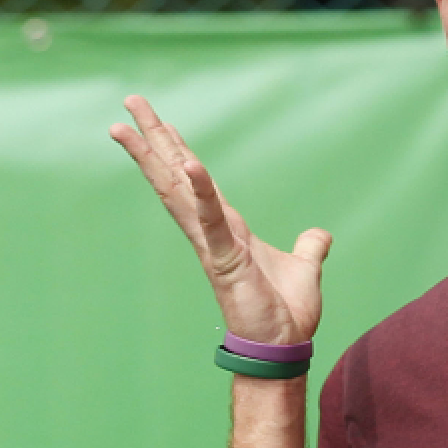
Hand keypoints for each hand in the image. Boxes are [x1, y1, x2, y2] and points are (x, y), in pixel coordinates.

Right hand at [110, 94, 331, 345]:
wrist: (284, 346)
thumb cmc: (286, 313)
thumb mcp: (305, 268)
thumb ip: (310, 248)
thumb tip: (320, 235)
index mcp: (228, 229)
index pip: (197, 182)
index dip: (178, 150)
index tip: (159, 122)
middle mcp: (212, 231)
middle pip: (175, 175)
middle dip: (154, 138)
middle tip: (131, 101)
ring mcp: (213, 244)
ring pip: (176, 191)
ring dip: (153, 155)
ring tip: (127, 123)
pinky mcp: (225, 259)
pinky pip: (211, 219)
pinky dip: (201, 191)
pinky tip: (188, 163)